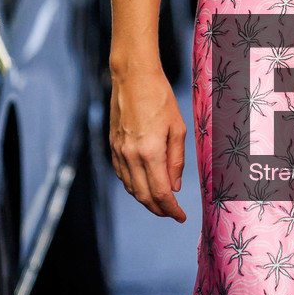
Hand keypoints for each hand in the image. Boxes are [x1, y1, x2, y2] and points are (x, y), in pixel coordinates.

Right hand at [108, 63, 188, 220]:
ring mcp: (118, 151)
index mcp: (150, 151)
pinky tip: (144, 185)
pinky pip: (122, 174)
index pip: (160, 192)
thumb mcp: (178, 128)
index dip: (171, 209)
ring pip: (130, 187)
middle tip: (172, 213)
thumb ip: (176, 161)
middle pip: (143, 196)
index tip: (180, 216)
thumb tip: (174, 186)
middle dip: (158, 209)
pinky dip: (133, 185)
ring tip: (160, 202)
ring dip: (145, 200)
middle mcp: (131, 155)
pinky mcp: (113, 146)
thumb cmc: (160, 98)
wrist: (133, 77)